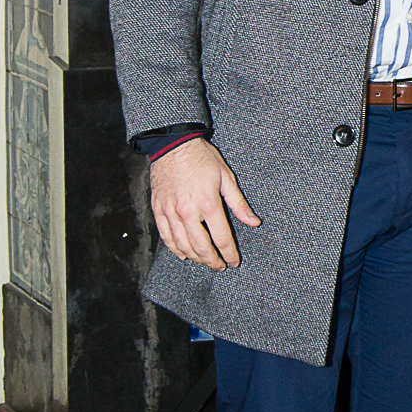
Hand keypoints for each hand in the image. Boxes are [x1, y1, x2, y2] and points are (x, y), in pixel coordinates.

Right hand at [149, 137, 260, 270]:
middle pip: (202, 247)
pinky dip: (175, 249)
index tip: (234, 262)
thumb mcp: (226, 177)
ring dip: (196, 257)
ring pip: (183, 245)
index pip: (222, 238)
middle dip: (212, 260)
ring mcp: (170, 212)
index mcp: (209, 204)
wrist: (172, 145)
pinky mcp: (158, 210)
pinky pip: (166, 236)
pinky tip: (183, 254)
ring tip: (205, 261)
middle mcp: (188, 212)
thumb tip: (254, 222)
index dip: (230, 254)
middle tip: (220, 266)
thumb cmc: (202, 158)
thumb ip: (239, 204)